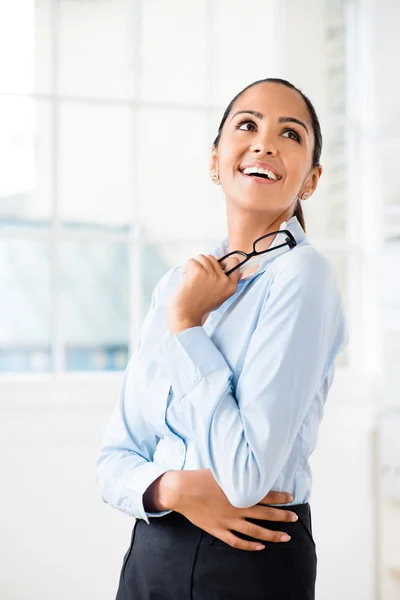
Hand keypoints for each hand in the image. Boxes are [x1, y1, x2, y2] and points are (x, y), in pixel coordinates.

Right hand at [157, 469, 297, 551]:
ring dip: (272, 535)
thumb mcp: (222, 470)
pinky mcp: (218, 530)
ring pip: (255, 532)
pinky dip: (250, 546)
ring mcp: (228, 521)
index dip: (280, 498)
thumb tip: (250, 468)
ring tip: (285, 537)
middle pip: (265, 515)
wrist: (181, 490)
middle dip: (282, 517)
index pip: (266, 495)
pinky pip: (237, 541)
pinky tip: (260, 547)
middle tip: (294, 519)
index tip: (291, 498)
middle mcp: (237, 508)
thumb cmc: (200, 477)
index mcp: (239, 492)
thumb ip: (237, 473)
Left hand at [166, 254, 241, 333]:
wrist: (186, 315)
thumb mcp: (219, 296)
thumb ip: (223, 282)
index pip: (234, 263)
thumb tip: (223, 265)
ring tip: (192, 279)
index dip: (224, 261)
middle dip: (203, 265)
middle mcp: (223, 280)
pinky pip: (191, 261)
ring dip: (195, 266)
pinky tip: (186, 280)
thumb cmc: (199, 307)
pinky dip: (187, 268)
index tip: (216, 264)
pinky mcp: (198, 272)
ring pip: (202, 257)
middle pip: (213, 258)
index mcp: (231, 286)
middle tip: (198, 278)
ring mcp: (211, 275)